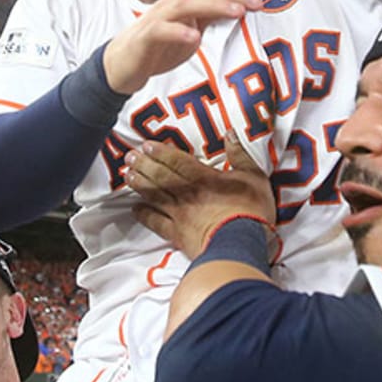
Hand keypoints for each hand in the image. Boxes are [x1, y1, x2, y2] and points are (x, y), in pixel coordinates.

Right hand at [103, 0, 266, 95]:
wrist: (122, 63)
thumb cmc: (159, 45)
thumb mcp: (192, 28)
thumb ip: (211, 16)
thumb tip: (241, 7)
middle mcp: (173, 3)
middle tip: (258, 0)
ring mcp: (158, 18)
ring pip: (186, 3)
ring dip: (214, 5)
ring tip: (237, 12)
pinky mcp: (145, 37)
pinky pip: (162, 30)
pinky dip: (179, 31)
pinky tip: (195, 37)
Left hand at [126, 131, 275, 260]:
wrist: (240, 246)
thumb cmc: (251, 212)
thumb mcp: (254, 178)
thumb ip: (240, 155)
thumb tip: (231, 134)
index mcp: (205, 178)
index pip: (177, 161)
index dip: (160, 152)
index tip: (146, 145)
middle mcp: (187, 194)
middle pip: (161, 176)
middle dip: (144, 164)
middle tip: (129, 156)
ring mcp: (180, 215)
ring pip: (155, 196)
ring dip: (140, 185)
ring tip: (128, 175)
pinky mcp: (178, 235)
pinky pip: (156, 223)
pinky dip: (144, 215)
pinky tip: (134, 208)